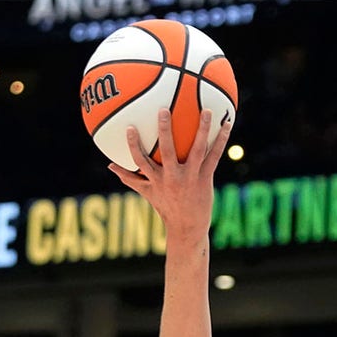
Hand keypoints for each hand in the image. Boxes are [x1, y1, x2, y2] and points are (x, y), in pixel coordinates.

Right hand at [108, 108, 232, 241]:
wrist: (187, 227)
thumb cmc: (165, 207)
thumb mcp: (146, 192)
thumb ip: (129, 177)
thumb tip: (109, 165)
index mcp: (156, 179)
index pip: (141, 161)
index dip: (134, 145)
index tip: (129, 127)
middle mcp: (172, 177)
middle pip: (167, 151)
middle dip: (164, 131)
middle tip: (163, 110)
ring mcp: (190, 177)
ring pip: (197, 150)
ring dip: (202, 130)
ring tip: (206, 110)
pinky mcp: (205, 178)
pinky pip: (214, 157)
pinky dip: (221, 141)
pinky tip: (227, 124)